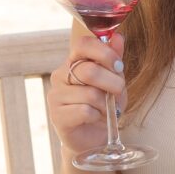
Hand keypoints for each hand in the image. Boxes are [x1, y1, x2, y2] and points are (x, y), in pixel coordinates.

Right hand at [46, 23, 125, 160]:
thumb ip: (113, 59)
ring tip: (105, 109)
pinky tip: (94, 118)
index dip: (104, 52)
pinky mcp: (57, 116)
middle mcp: (60, 75)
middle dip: (112, 83)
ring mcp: (56, 95)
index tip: (119, 65)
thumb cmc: (103, 105)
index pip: (83, 44)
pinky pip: (85, 111)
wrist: (93, 136)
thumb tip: (118, 37)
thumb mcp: (113, 80)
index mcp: (73, 61)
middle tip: (117, 92)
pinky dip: (97, 116)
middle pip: (89, 71)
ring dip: (106, 104)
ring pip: (90, 94)